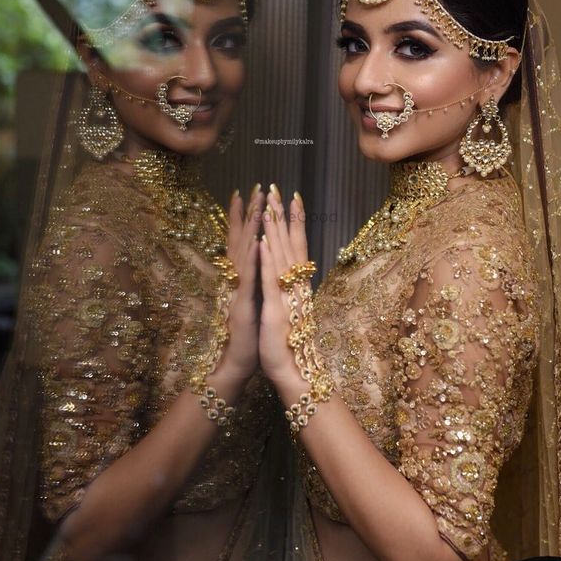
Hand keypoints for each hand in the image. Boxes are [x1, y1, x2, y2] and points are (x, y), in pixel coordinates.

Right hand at [215, 186, 263, 384]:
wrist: (234, 365)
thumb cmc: (245, 338)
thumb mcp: (251, 304)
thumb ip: (251, 283)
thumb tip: (258, 265)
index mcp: (240, 280)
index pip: (241, 243)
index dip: (243, 219)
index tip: (247, 195)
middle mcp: (236, 281)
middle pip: (240, 241)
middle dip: (247, 214)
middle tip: (252, 188)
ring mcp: (237, 291)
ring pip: (242, 253)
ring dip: (248, 228)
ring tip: (254, 204)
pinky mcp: (242, 305)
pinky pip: (247, 278)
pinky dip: (252, 259)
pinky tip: (257, 242)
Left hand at [258, 185, 311, 387]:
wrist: (293, 371)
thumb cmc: (289, 343)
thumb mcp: (289, 310)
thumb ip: (291, 289)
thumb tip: (293, 272)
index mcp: (296, 285)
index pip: (297, 247)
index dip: (295, 222)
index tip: (294, 198)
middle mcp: (294, 286)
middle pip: (291, 244)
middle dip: (284, 216)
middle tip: (279, 189)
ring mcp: (285, 296)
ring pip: (281, 257)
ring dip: (275, 231)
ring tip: (270, 206)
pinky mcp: (275, 308)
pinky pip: (270, 281)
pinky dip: (267, 261)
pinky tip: (262, 243)